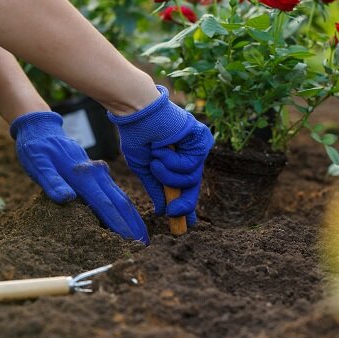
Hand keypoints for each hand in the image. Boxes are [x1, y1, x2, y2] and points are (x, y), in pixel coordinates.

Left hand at [10, 112, 147, 243]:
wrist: (42, 128)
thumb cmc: (36, 149)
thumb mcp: (38, 165)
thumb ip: (52, 182)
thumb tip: (67, 198)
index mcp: (83, 176)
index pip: (105, 205)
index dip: (119, 225)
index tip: (130, 242)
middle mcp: (97, 174)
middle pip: (121, 202)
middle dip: (134, 225)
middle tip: (145, 246)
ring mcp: (100, 172)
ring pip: (121, 197)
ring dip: (133, 217)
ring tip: (141, 236)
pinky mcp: (99, 173)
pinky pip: (116, 193)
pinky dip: (125, 208)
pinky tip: (129, 218)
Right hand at [108, 86, 213, 225]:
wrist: (137, 113)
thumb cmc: (137, 135)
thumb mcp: (144, 168)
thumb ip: (156, 188)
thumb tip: (163, 211)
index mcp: (176, 160)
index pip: (185, 186)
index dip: (186, 204)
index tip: (187, 224)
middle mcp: (189, 154)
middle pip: (193, 186)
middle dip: (184, 203)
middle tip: (174, 212)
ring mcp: (196, 147)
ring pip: (190, 178)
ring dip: (168, 174)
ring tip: (156, 158)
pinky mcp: (201, 139)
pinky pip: (192, 164)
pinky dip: (173, 162)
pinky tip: (163, 149)